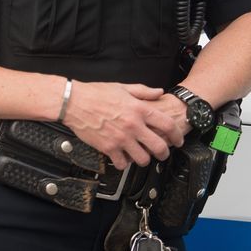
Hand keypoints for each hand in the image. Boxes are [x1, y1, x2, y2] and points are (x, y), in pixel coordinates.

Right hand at [61, 82, 183, 169]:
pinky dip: (124, 163)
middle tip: (162, 154)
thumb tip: (159, 92)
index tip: (178, 140)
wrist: (72, 102)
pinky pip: (122, 163)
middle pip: (159, 147)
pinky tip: (122, 158)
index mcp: (139, 109)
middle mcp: (133, 125)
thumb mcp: (122, 87)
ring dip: (144, 159)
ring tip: (140, 156)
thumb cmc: (94, 93)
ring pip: (143, 159)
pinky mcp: (108, 148)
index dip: (177, 135)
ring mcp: (121, 138)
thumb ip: (143, 91)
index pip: (167, 125)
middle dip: (164, 153)